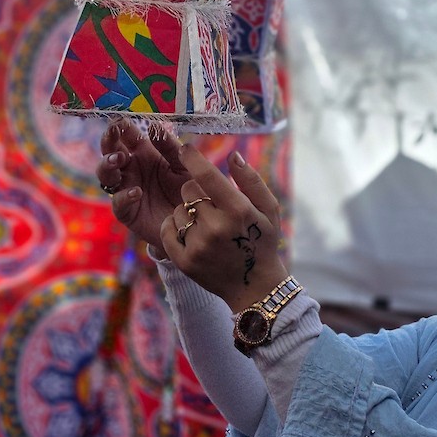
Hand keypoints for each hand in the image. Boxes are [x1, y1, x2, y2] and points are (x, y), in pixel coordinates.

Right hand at [96, 118, 190, 251]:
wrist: (195, 222)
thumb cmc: (190, 189)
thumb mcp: (183, 164)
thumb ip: (169, 146)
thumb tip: (153, 126)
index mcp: (144, 154)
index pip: (127, 137)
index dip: (121, 128)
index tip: (119, 120)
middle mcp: (131, 170)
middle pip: (111, 152)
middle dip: (108, 142)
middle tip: (112, 134)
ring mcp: (126, 190)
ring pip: (106, 175)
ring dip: (107, 165)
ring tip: (118, 159)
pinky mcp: (128, 212)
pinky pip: (119, 203)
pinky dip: (125, 196)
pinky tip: (137, 191)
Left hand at [160, 143, 287, 312]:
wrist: (254, 288)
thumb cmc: (263, 243)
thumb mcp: (269, 210)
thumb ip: (251, 181)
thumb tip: (232, 155)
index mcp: (238, 211)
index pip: (206, 175)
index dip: (192, 158)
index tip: (185, 148)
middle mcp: (216, 227)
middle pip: (188, 191)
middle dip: (196, 191)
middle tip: (210, 205)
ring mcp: (198, 246)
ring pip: (178, 210)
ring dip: (187, 212)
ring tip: (205, 225)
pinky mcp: (184, 261)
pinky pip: (168, 230)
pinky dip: (175, 227)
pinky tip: (190, 233)